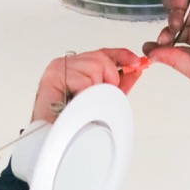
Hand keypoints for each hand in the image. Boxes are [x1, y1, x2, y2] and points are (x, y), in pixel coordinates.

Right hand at [31, 48, 147, 122]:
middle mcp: (67, 63)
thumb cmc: (73, 119)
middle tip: (97, 97)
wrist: (54, 136)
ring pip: (94, 68)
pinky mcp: (54, 75)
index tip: (135, 62)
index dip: (121, 55)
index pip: (102, 53)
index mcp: (77, 67)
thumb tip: (135, 69)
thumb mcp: (103, 99)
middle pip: (101, 58)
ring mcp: (59, 67)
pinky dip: (85, 95)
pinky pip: (84, 81)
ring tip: (83, 102)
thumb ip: (118, 84)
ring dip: (95, 90)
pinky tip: (76, 103)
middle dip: (109, 79)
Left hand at [142, 0, 189, 91]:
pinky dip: (183, 1)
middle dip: (168, 32)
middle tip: (165, 36)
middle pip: (179, 30)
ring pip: (186, 16)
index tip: (148, 46)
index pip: (176, 48)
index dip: (161, 46)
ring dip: (174, 16)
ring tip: (173, 21)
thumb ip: (174, 60)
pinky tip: (171, 1)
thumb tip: (152, 55)